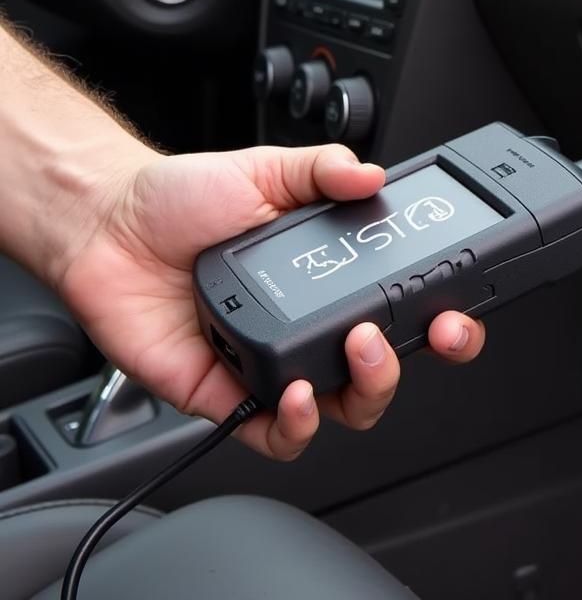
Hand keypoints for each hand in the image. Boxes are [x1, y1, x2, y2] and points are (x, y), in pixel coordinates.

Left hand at [53, 143, 485, 458]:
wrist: (107, 224)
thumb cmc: (181, 200)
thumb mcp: (264, 170)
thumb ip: (323, 169)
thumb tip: (373, 175)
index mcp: (328, 274)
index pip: (402, 302)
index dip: (441, 312)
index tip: (455, 303)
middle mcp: (309, 323)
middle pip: (389, 363)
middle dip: (421, 355)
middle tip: (423, 329)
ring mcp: (274, 360)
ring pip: (346, 405)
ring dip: (370, 389)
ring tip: (360, 351)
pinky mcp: (229, 393)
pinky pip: (277, 431)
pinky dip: (300, 424)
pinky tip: (300, 393)